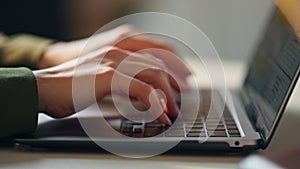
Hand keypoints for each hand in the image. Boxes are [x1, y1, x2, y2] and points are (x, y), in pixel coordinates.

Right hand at [33, 46, 181, 124]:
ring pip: (154, 74)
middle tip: (183, 98)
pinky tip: (159, 114)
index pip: (155, 51)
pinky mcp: (109, 76)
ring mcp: (113, 61)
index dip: (173, 65)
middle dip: (175, 81)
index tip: (183, 81)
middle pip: (159, 62)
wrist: (43, 88)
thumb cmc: (70, 87)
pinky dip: (155, 103)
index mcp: (117, 48)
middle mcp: (118, 51)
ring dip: (167, 95)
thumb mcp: (102, 78)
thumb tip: (145, 93)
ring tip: (173, 111)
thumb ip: (123, 80)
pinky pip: (142, 89)